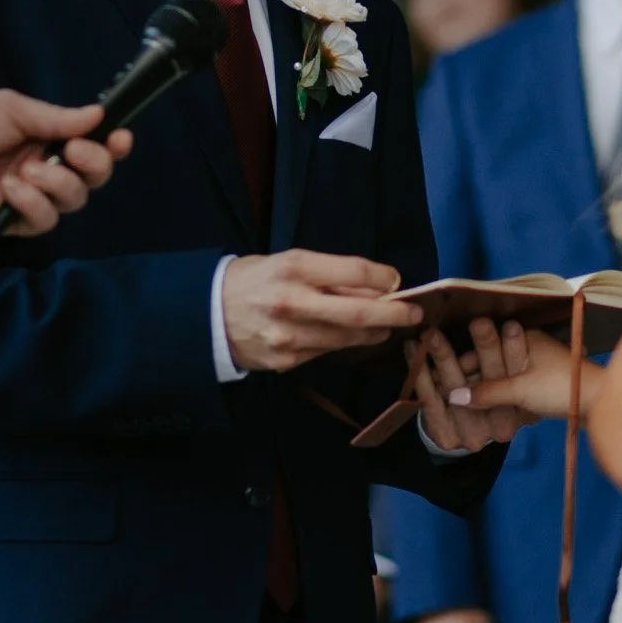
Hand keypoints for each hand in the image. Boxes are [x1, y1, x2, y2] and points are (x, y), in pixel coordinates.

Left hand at [0, 90, 131, 234]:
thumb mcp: (15, 109)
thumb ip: (58, 118)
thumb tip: (97, 116)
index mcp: (49, 139)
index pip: (93, 147)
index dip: (112, 146)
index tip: (120, 138)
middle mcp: (47, 168)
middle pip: (92, 178)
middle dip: (92, 164)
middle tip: (72, 151)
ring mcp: (32, 196)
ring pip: (73, 200)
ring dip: (56, 183)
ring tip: (26, 170)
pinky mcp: (15, 221)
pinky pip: (44, 220)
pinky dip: (32, 203)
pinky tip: (9, 189)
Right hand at [221, 250, 423, 370]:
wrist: (207, 314)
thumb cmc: (255, 280)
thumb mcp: (288, 262)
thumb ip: (330, 273)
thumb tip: (377, 284)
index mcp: (294, 267)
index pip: (353, 272)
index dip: (383, 278)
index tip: (396, 282)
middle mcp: (292, 301)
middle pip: (358, 313)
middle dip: (394, 315)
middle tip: (414, 314)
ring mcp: (289, 336)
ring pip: (346, 339)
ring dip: (373, 334)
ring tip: (385, 327)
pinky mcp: (285, 361)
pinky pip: (325, 353)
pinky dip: (342, 345)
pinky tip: (346, 338)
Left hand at [410, 318, 531, 452]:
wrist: (462, 427)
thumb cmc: (488, 388)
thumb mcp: (504, 372)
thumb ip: (506, 355)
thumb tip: (504, 324)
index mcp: (523, 412)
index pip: (520, 378)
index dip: (516, 352)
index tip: (511, 325)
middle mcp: (502, 429)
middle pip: (491, 383)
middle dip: (486, 348)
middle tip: (478, 323)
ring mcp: (473, 436)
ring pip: (456, 388)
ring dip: (443, 356)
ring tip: (432, 333)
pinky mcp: (446, 437)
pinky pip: (430, 399)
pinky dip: (420, 371)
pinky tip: (413, 349)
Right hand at [445, 327, 596, 422]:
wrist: (602, 402)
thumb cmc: (561, 388)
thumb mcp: (520, 390)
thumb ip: (487, 393)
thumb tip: (452, 397)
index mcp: (522, 336)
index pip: (481, 349)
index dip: (461, 366)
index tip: (442, 381)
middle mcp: (528, 344)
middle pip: (490, 361)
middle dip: (472, 378)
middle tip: (449, 395)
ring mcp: (537, 362)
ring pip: (502, 374)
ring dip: (487, 388)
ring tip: (467, 406)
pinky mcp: (543, 380)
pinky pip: (514, 384)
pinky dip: (501, 394)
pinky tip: (490, 409)